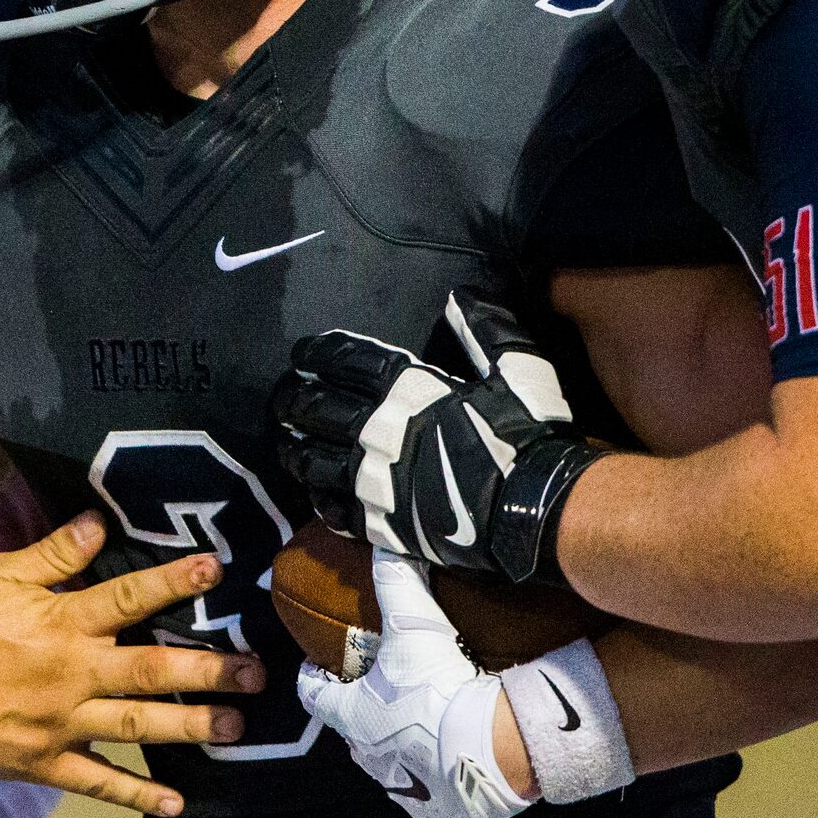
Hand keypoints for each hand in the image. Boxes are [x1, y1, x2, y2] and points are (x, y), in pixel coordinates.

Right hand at [0, 512, 265, 816]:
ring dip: (191, 728)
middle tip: (257, 672)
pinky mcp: (42, 762)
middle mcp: (71, 672)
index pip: (130, 598)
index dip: (175, 582)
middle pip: (153, 670)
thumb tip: (98, 525)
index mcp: (61, 621)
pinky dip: (136, 794)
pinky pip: (97, 782)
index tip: (217, 571)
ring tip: (237, 729)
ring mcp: (60, 723)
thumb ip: (52, 554)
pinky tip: (174, 804)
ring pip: (137, 727)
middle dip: (210, 670)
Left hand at [271, 292, 602, 581]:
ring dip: (293, 449)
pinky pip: (332, 510)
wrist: (534, 511)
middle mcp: (377, 434)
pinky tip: (314, 490)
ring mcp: (373, 482)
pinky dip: (317, 497)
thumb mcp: (518, 372)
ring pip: (311, 462)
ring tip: (286, 442)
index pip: (345, 360)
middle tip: (283, 396)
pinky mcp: (380, 525)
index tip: (303, 352)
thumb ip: (485, 330)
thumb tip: (463, 292)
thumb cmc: (525, 438)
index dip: (317, 352)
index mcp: (406, 392)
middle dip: (292, 398)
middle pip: (314, 408)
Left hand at [297, 551, 530, 817]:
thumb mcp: (414, 626)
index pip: (314, 696)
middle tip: (382, 690)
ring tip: (423, 728)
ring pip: (394, 770)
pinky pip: (441, 803)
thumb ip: (397, 581)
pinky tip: (461, 770)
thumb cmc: (437, 687)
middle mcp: (372, 758)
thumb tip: (384, 542)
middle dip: (363, 715)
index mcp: (352, 717)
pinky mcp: (448, 813)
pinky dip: (446, 788)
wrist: (491, 748)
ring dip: (403, 752)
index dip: (314, 678)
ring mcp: (408, 790)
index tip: (319, 667)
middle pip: (355, 734)